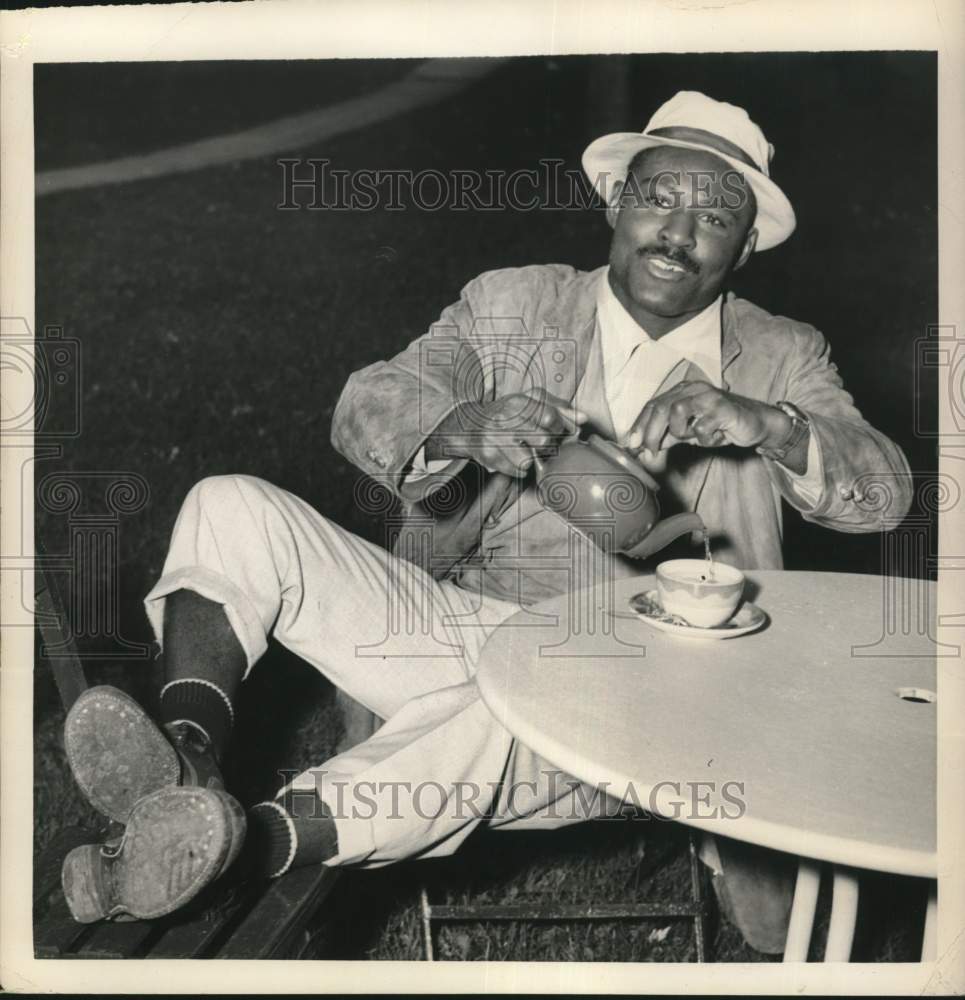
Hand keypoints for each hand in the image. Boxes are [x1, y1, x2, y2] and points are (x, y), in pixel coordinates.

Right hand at [425, 389, 586, 476]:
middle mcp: (505, 419)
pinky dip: (519, 468)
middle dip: (546, 446)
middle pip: (543, 441)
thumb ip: (559, 408)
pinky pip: (518, 471)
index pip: (550, 417)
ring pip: (529, 461)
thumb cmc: (507, 413)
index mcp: (519, 402)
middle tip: (540, 443)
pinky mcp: (489, 456)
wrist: (469, 425)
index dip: (558, 427)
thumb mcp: (531, 402)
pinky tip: (512, 457)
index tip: (554, 429)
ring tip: (525, 450)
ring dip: (532, 459)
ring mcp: (495, 439)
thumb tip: (582, 419)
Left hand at [626, 380, 791, 460]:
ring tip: (694, 437)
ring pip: (678, 412)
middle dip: (651, 432)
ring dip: (681, 432)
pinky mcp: (724, 408)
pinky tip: (716, 437)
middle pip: (662, 407)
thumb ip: (666, 436)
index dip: (640, 425)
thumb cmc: (720, 426)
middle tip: (650, 452)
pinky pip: (702, 428)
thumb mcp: (688, 432)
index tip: (631, 444)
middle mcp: (694, 389)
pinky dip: (704, 439)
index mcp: (682, 390)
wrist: (756, 424)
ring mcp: (709, 396)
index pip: (653, 405)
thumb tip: (641, 447)